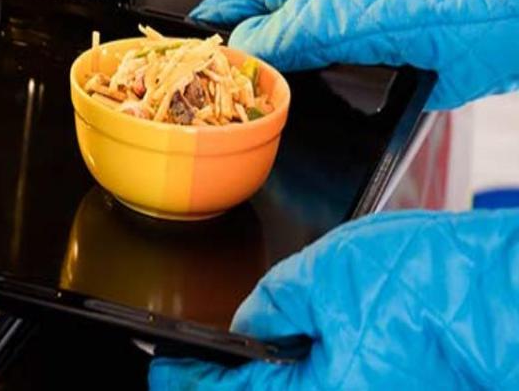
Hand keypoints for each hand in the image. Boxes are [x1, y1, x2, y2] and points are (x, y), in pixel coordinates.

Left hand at [150, 209, 518, 389]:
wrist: (498, 297)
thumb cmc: (426, 286)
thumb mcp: (325, 273)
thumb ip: (272, 301)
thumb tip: (248, 324)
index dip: (183, 378)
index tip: (166, 363)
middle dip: (220, 384)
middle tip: (198, 361)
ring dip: (261, 379)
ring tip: (242, 356)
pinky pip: (322, 390)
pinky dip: (298, 376)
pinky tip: (296, 354)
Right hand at [190, 0, 518, 109]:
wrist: (462, 32)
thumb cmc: (397, 4)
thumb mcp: (316, 17)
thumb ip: (269, 37)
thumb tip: (238, 54)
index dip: (212, 18)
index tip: (188, 40)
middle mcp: (311, 8)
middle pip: (258, 33)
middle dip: (235, 57)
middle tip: (208, 81)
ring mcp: (330, 38)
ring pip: (283, 62)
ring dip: (266, 80)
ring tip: (238, 99)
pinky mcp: (350, 67)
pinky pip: (309, 85)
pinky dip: (293, 98)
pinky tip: (280, 108)